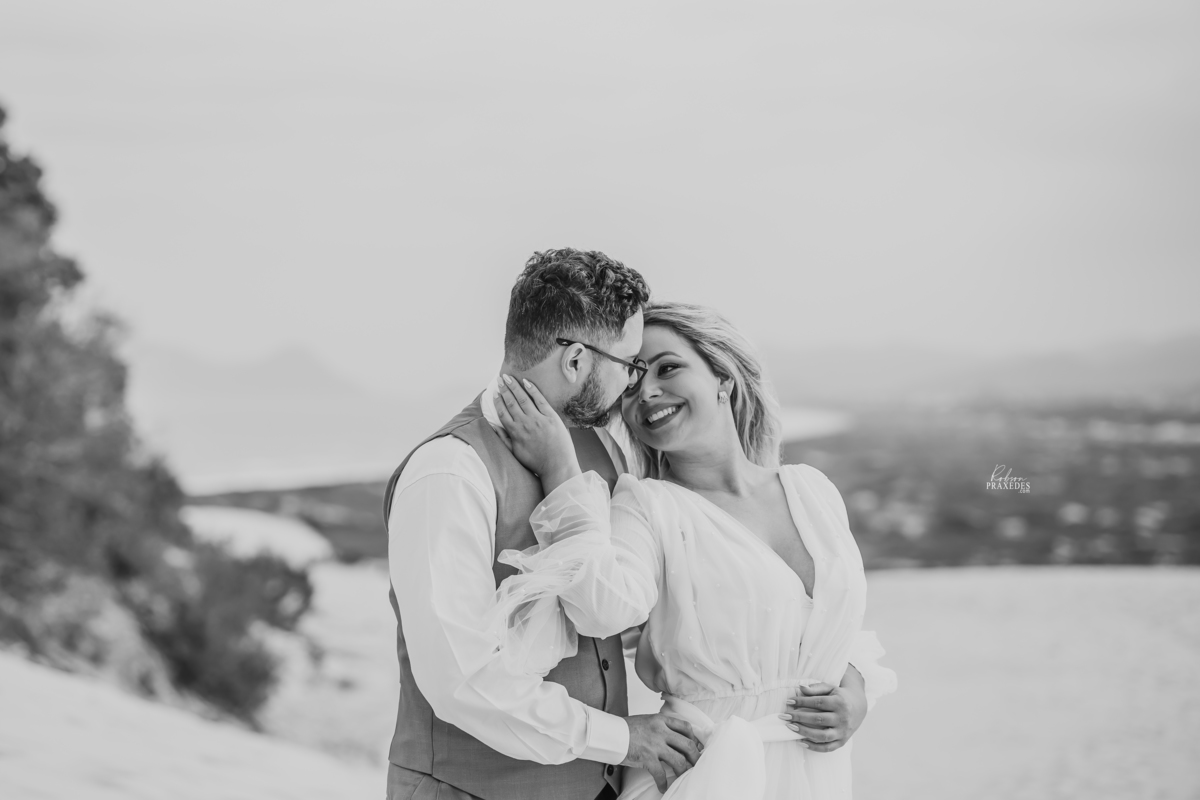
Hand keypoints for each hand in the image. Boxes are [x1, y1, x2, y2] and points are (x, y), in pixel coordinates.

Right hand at [494, 374, 580, 492]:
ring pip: (523, 398)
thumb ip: (503, 439)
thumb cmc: (536, 462)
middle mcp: (524, 423)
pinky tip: (526, 381)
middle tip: (500, 379)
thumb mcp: (515, 453)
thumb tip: (493, 426)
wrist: (557, 466)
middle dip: (504, 389)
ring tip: (509, 377)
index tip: (494, 392)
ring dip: (515, 386)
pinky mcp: (551, 417)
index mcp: (515, 432)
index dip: (497, 401)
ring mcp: (538, 419)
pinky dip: (532, 389)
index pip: (503, 412)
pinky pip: (540, 399)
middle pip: (511, 402)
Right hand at [621, 714, 701, 793]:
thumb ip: (660, 726)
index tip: (695, 746)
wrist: (610, 733)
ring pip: (679, 760)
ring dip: (683, 771)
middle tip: (696, 764)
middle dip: (695, 757)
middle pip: (687, 744)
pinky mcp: (647, 757)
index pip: (685, 727)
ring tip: (683, 777)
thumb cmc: (626, 728)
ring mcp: (655, 744)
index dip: (694, 738)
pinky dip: (663, 783)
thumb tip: (671, 738)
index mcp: (661, 720)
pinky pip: (661, 774)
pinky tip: (663, 787)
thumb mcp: (647, 720)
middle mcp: (661, 731)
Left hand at [781, 668, 867, 752]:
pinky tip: (801, 742)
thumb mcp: (830, 688)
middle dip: (799, 717)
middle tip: (784, 716)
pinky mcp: (842, 742)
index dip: (802, 701)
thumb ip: (816, 688)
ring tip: (791, 728)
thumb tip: (800, 688)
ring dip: (805, 732)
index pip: (818, 702)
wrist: (858, 707)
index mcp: (840, 703)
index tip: (788, 701)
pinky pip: (827, 748)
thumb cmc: (839, 696)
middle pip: (818, 719)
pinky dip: (814, 747)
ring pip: (822, 736)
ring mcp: (843, 731)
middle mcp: (843, 718)